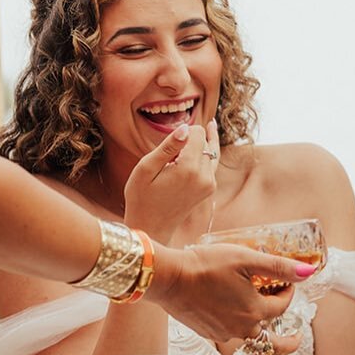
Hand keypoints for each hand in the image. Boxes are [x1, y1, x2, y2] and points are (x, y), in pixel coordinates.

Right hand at [123, 121, 218, 243]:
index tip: (171, 140)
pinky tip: (203, 143)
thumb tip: (186, 128)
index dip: (185, 131)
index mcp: (189, 169)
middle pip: (206, 142)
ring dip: (201, 146)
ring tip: (207, 127)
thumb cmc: (142, 197)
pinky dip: (206, 154)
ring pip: (212, 152)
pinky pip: (212, 164)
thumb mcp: (146, 168)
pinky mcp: (210, 189)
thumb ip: (167, 146)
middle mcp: (205, 177)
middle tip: (172, 151)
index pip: (198, 133)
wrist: (151, 227)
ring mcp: (210, 184)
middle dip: (191, 140)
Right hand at [149, 240, 313, 343]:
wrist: (168, 278)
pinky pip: (229, 333)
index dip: (289, 292)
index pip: (283, 307)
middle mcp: (241, 329)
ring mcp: (222, 333)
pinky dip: (237, 325)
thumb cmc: (206, 266)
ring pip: (249, 336)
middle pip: (271, 337)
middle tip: (295, 336)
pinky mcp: (206, 332)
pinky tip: (231, 308)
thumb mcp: (247, 259)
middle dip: (286, 337)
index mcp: (255, 312)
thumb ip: (279, 267)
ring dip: (260, 328)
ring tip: (260, 315)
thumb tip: (308, 272)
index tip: (287, 282)